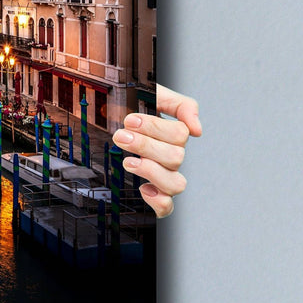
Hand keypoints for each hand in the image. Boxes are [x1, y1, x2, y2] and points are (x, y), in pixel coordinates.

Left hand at [115, 84, 201, 217]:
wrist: (105, 119)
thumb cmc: (130, 107)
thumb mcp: (154, 95)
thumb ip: (180, 105)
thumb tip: (197, 129)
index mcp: (173, 135)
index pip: (180, 134)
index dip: (155, 128)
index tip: (130, 120)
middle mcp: (172, 157)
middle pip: (176, 158)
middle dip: (145, 146)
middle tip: (121, 136)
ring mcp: (164, 176)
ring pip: (176, 184)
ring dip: (151, 171)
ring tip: (128, 161)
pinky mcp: (153, 193)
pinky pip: (166, 207)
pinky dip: (158, 201)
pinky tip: (143, 188)